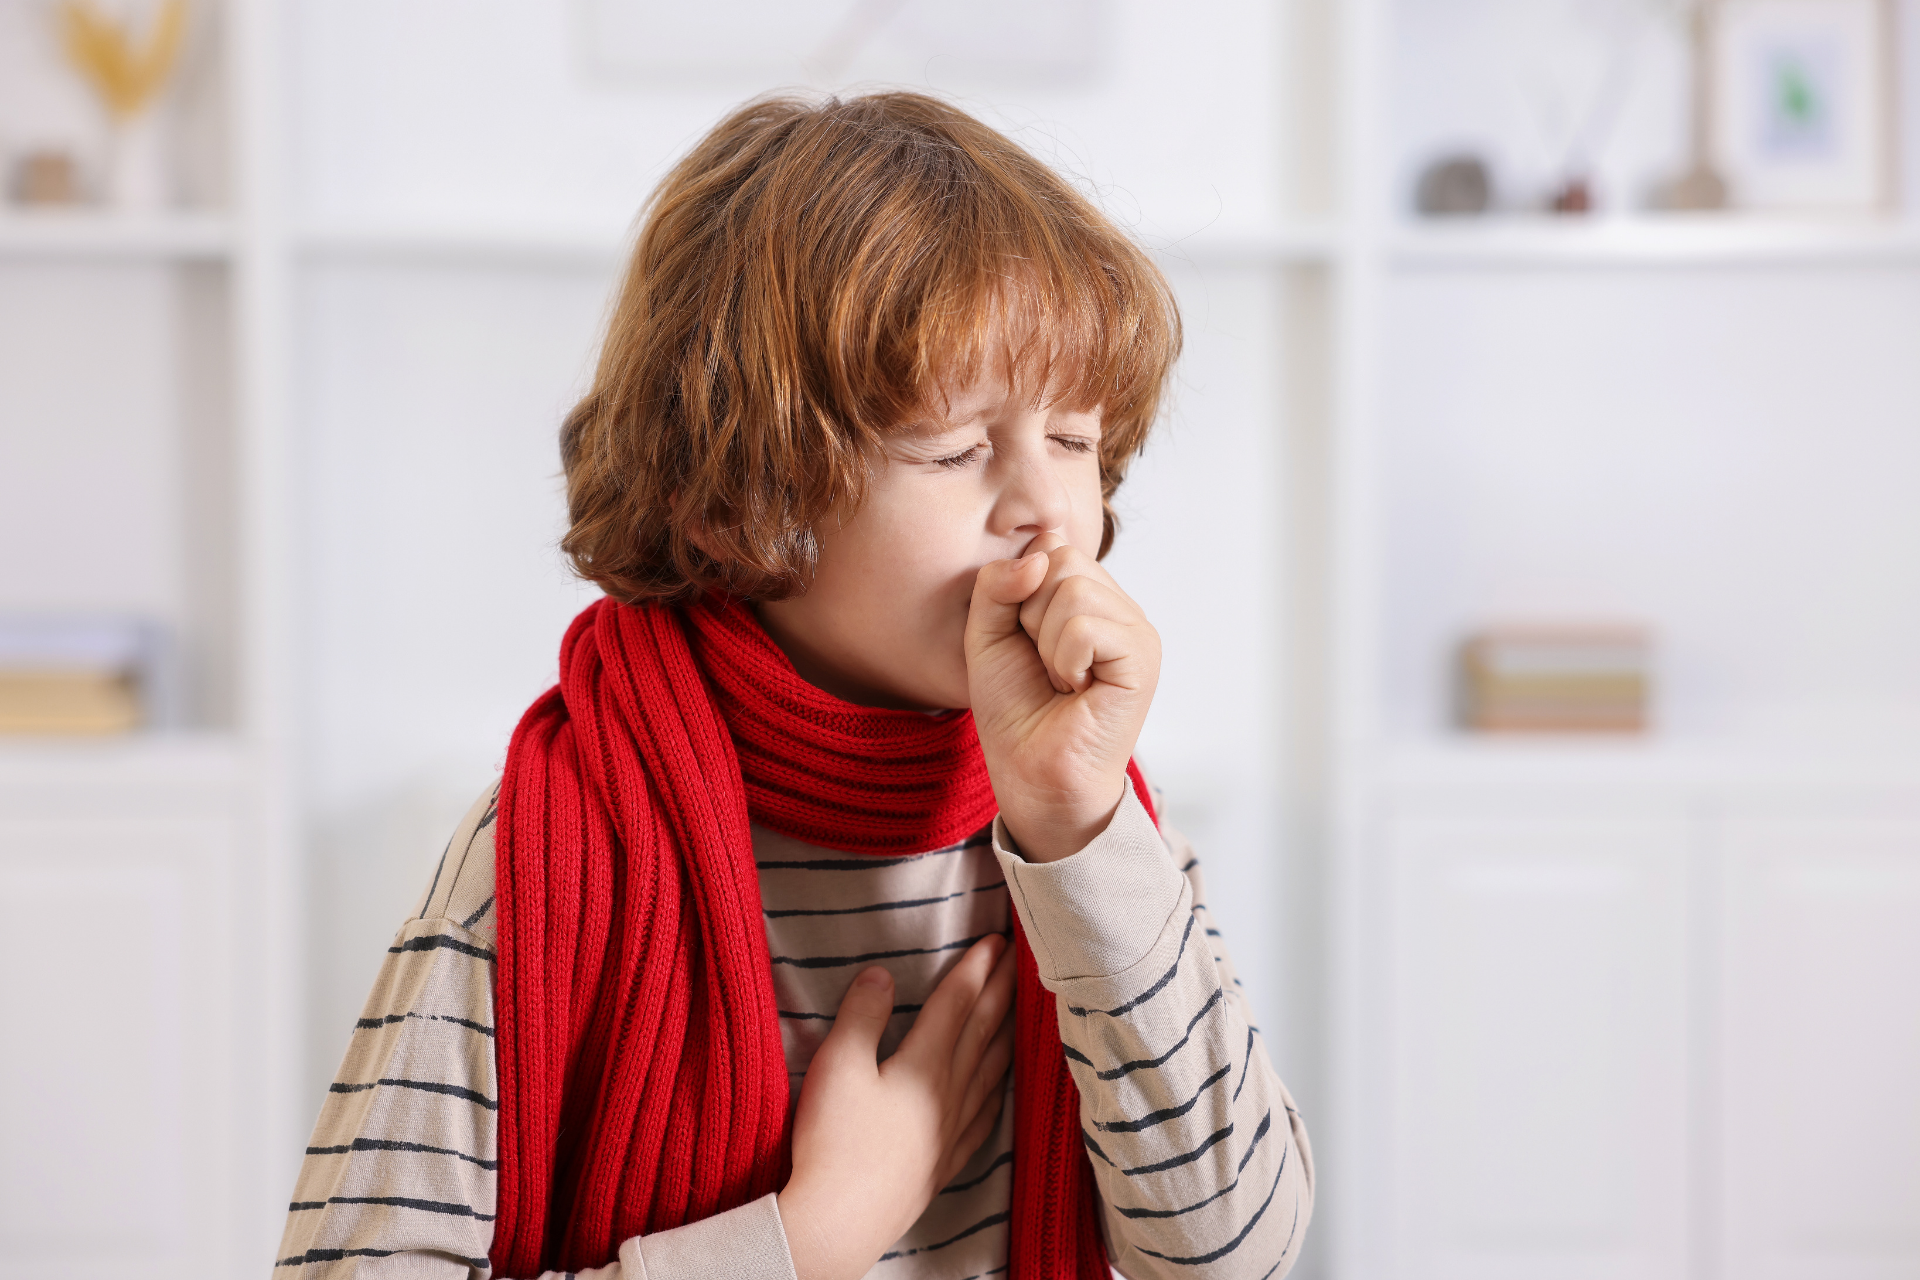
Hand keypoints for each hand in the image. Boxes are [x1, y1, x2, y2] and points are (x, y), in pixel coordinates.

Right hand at [778, 935, 1016, 1279]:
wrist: (841, 1221)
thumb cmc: (834, 1142)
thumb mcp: (837, 1065)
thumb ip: (861, 1014)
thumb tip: (881, 973)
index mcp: (925, 1064)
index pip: (957, 1003)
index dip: (975, 968)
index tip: (995, 940)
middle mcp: (949, 1093)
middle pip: (982, 1030)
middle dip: (1000, 990)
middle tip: (1018, 960)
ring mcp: (952, 1129)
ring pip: (991, 1070)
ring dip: (1006, 1034)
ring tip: (1021, 1013)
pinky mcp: (946, 1161)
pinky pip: (985, 1115)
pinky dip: (998, 1091)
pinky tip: (1000, 1088)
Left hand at [965, 532, 1160, 861]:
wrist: (1031, 773)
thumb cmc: (1015, 709)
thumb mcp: (986, 634)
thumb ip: (996, 583)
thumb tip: (1038, 556)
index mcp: (1086, 595)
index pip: (1048, 545)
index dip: (1019, 592)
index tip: (1024, 641)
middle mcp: (1116, 605)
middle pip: (1060, 558)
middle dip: (1030, 616)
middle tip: (1044, 665)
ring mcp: (1134, 629)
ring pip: (1073, 589)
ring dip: (1046, 644)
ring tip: (1060, 679)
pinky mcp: (1142, 657)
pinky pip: (1084, 626)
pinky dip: (1063, 661)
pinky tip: (1075, 689)